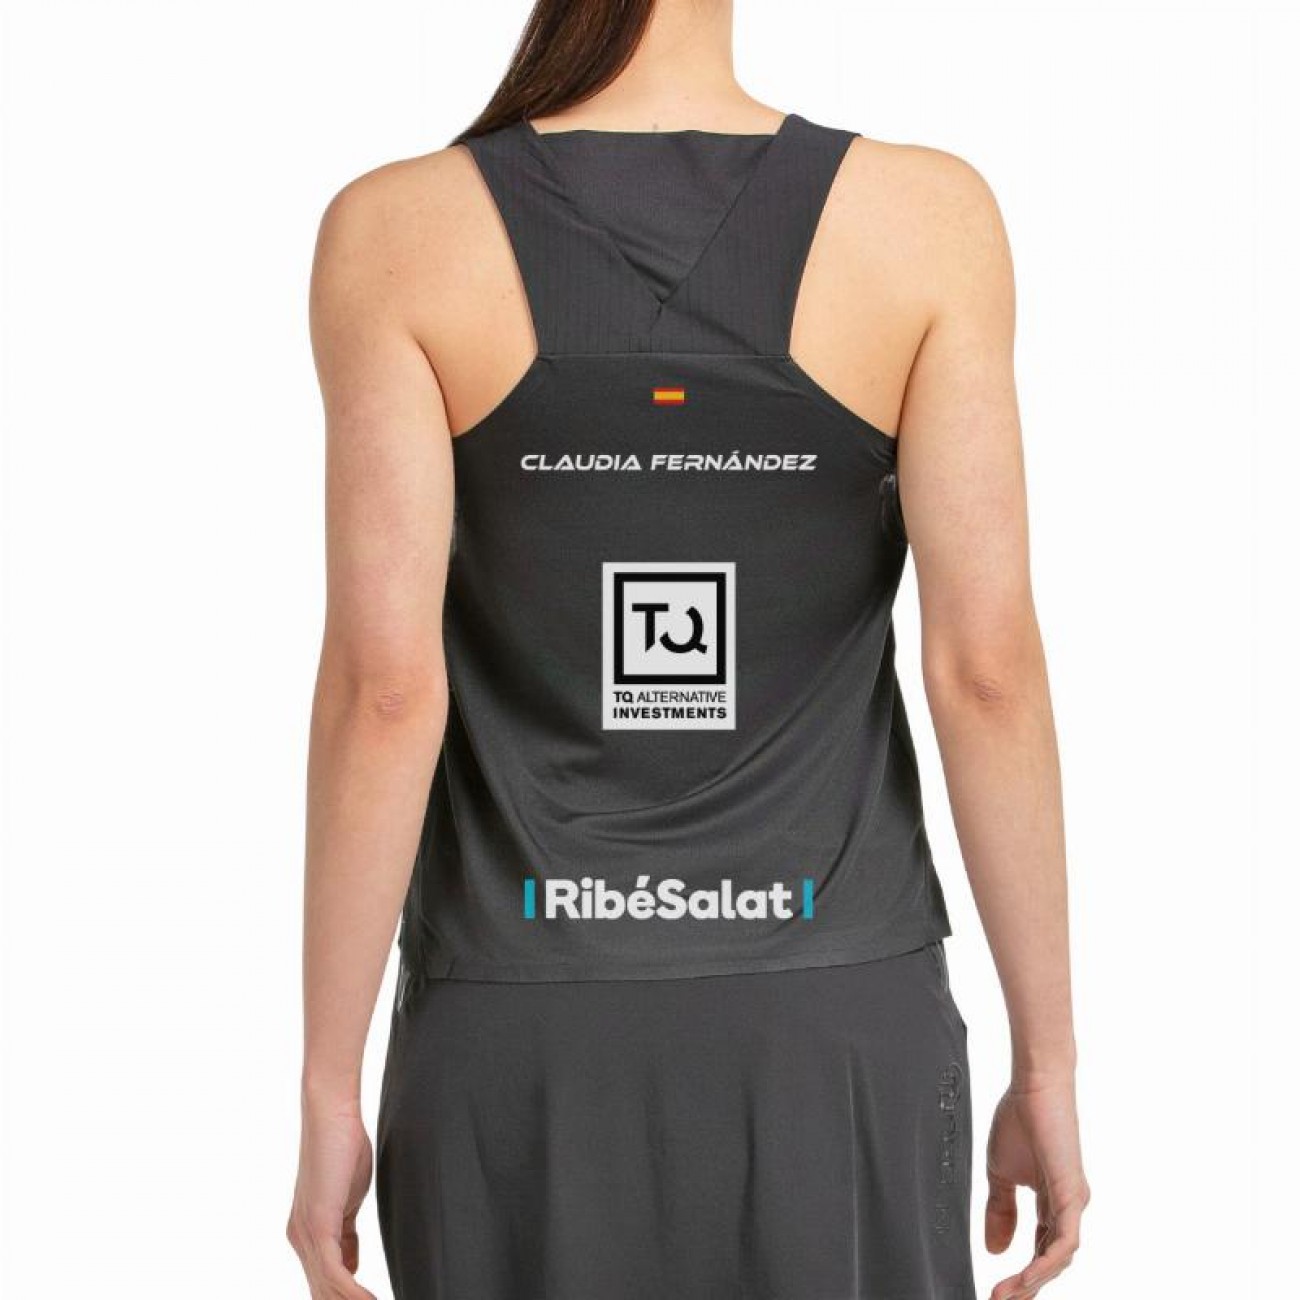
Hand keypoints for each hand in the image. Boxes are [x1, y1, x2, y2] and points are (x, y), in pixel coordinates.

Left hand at [286, 1097, 378, 1298]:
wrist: (331, 1114)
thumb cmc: (343, 1147)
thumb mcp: (348, 1199)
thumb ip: (347, 1234)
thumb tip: (351, 1266)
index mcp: (306, 1234)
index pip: (323, 1282)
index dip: (344, 1298)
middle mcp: (300, 1239)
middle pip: (321, 1292)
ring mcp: (306, 1235)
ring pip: (326, 1289)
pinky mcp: (318, 1226)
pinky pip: (334, 1273)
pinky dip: (352, 1293)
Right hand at [985, 1075, 1089, 1298]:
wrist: (1033, 1087)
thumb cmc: (1020, 1120)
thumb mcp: (1000, 1173)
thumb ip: (1000, 1210)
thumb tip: (996, 1250)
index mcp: (1052, 1202)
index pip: (1039, 1250)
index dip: (1020, 1273)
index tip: (995, 1291)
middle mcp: (1068, 1208)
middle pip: (1050, 1261)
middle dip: (1026, 1286)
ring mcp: (1073, 1204)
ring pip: (1058, 1258)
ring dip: (1032, 1281)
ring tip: (1006, 1295)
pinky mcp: (1072, 1196)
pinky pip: (1063, 1242)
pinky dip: (1044, 1264)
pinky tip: (1026, 1277)